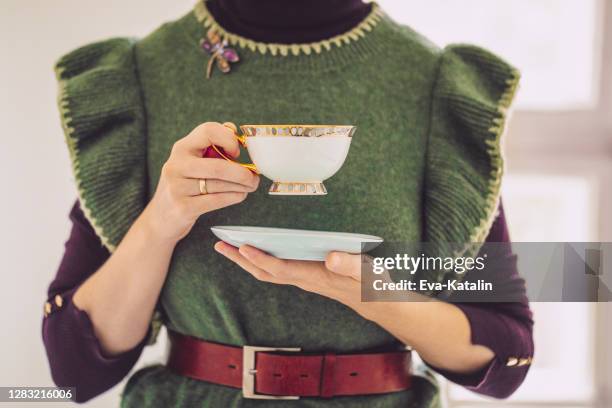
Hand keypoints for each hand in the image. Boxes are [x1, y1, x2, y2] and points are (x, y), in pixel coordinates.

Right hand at [143, 122, 259, 243]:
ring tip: (250, 186)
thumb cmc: (184, 186)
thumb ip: (211, 146)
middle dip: (242, 173)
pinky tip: (240, 195)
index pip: (208, 131)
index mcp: (181, 148)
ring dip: (242, 186)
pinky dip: (234, 197)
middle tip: (254, 178)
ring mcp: (177, 187)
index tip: (237, 152)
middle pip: (219, 166)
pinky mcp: (183, 208)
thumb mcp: (192, 162)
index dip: (228, 139)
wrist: (160, 219)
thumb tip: (232, 129)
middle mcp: (176, 165)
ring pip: (220, 184)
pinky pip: (217, 200)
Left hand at [213, 242, 363, 307]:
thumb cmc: (371, 284)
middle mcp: (303, 279)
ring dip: (246, 260)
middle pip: (265, 272)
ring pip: (267, 271)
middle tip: (220, 245)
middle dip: (241, 260)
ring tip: (228, 245)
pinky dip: (260, 259)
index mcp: (314, 277)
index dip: (260, 259)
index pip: (281, 269)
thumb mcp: (367, 272)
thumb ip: (350, 264)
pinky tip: (254, 249)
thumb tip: (331, 257)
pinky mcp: (305, 275)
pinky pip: (275, 269)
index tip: (242, 247)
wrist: (375, 301)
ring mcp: (302, 278)